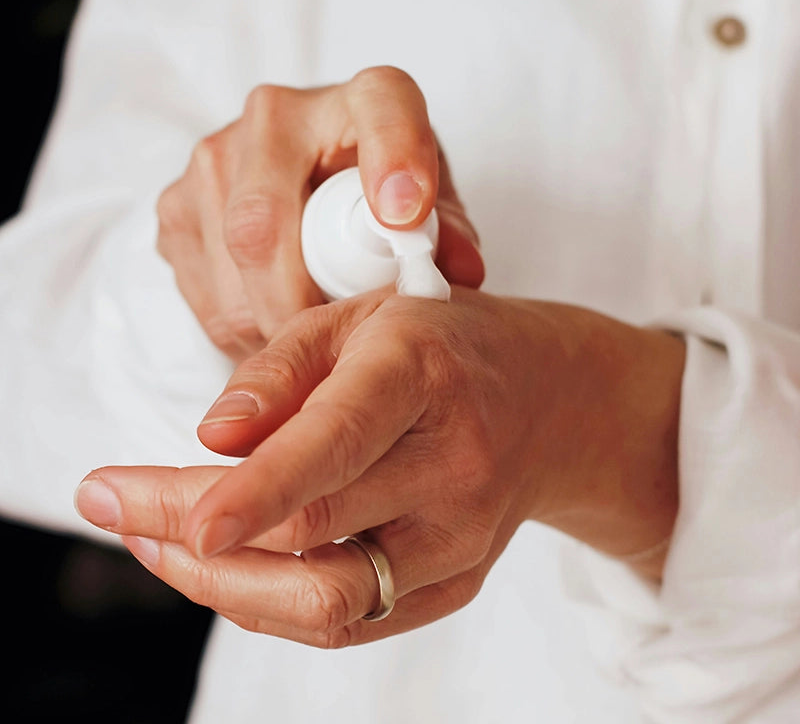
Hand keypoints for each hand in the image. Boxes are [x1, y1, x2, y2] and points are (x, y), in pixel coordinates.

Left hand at [76, 289, 684, 646]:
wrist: (550, 399)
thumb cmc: (444, 345)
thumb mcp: (360, 318)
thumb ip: (281, 372)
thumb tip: (210, 437)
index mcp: (421, 375)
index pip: (336, 442)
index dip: (254, 489)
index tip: (170, 518)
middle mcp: (452, 466)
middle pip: (311, 533)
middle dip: (190, 533)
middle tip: (115, 503)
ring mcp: (461, 538)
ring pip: (327, 600)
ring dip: (222, 584)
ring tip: (157, 540)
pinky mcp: (457, 582)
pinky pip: (350, 618)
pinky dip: (272, 600)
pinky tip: (228, 562)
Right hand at [156, 66, 483, 360]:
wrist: (308, 182)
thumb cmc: (381, 198)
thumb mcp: (430, 212)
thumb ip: (448, 237)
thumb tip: (461, 272)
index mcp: (363, 99)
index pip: (382, 109)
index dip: (393, 158)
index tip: (405, 216)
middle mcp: (276, 114)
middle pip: (265, 220)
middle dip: (299, 302)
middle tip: (332, 345)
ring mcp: (214, 157)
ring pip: (230, 263)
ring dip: (270, 322)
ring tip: (309, 339)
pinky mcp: (176, 205)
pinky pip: (202, 289)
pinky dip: (241, 325)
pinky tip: (274, 322)